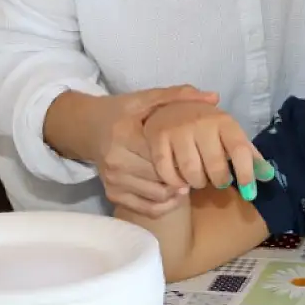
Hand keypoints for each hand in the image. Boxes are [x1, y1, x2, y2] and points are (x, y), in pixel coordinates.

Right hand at [88, 86, 219, 217]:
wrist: (90, 129)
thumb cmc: (123, 112)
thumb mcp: (147, 98)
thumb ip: (179, 95)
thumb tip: (215, 97)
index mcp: (124, 135)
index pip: (162, 155)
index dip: (185, 157)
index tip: (199, 153)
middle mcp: (115, 160)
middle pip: (161, 177)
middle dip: (183, 175)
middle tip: (198, 169)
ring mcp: (112, 180)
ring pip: (157, 195)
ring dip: (176, 191)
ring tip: (187, 179)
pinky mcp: (112, 195)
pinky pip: (147, 209)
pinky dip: (165, 204)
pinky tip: (174, 192)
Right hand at [141, 100, 265, 193]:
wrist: (170, 106)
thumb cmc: (206, 126)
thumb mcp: (229, 134)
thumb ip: (248, 154)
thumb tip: (268, 176)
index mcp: (223, 121)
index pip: (240, 150)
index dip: (247, 174)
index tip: (250, 193)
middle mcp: (201, 123)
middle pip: (215, 167)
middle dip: (219, 180)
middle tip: (217, 181)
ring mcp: (177, 130)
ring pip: (191, 173)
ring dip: (197, 183)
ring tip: (199, 178)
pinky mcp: (158, 138)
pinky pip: (168, 172)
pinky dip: (175, 182)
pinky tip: (180, 180)